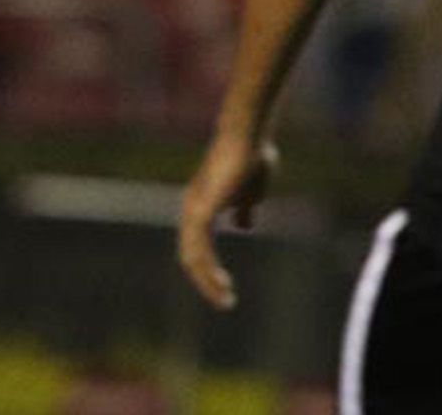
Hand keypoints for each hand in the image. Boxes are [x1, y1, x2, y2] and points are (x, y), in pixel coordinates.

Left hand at [178, 136, 278, 310]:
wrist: (248, 138)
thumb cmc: (251, 160)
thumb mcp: (250, 193)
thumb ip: (244, 209)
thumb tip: (243, 225)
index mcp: (201, 209)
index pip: (197, 247)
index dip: (208, 269)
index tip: (226, 289)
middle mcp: (191, 211)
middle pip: (190, 256)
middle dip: (206, 282)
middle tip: (225, 302)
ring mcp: (194, 210)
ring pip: (192, 256)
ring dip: (207, 281)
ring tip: (225, 300)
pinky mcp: (202, 209)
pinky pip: (199, 246)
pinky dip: (208, 268)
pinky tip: (221, 282)